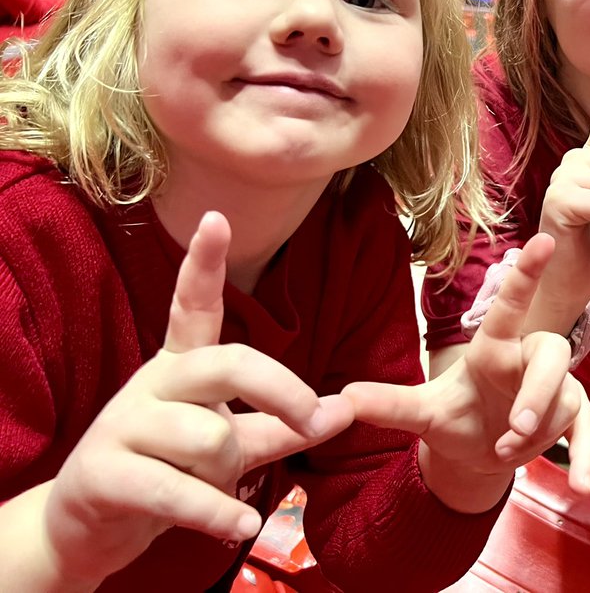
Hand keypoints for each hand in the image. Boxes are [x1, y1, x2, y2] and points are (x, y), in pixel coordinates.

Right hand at [43, 213, 354, 586]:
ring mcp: (123, 426)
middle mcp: (152, 384)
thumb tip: (345, 407)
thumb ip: (283, 425)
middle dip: (280, 391)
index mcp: (180, 366)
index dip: (205, 265)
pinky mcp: (103, 474)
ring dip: (230, 475)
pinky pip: (177, 491)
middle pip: (227, 363)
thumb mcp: (229, 445)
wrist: (87, 528)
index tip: (218, 218)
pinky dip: (217, 512)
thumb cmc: (169, 471)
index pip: (191, 306)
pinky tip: (241, 525)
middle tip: (314, 419)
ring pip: (209, 437)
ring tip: (222, 495)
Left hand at [345, 234, 589, 510]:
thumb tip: (340, 401)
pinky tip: (580, 485)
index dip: (526, 274)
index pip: (511, 306)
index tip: (542, 241)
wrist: (476, 453)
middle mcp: (528, 360)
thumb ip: (387, 404)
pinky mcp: (570, 417)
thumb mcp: (421, 413)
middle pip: (553, 354)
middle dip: (538, 392)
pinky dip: (583, 458)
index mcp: (494, 349)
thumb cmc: (453, 417)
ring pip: (565, 400)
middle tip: (514, 429)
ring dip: (537, 434)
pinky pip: (586, 430)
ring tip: (504, 452)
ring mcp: (555, 389)